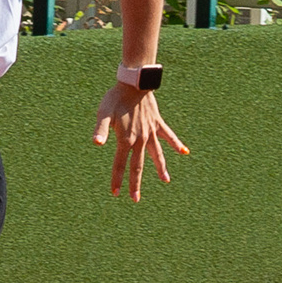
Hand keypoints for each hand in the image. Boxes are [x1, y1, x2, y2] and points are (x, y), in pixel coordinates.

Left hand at [92, 85, 187, 201]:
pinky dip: (176, 144)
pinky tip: (185, 152)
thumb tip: (97, 143)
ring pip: (157, 154)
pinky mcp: (157, 123)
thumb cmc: (115, 98)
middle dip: (136, 183)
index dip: (117, 179)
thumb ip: (101, 129)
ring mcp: (151, 132)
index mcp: (126, 139)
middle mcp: (140, 139)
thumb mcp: (104, 113)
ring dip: (161, 168)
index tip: (116, 194)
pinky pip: (168, 136)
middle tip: (135, 199)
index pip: (120, 164)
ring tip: (166, 181)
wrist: (134, 83)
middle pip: (138, 165)